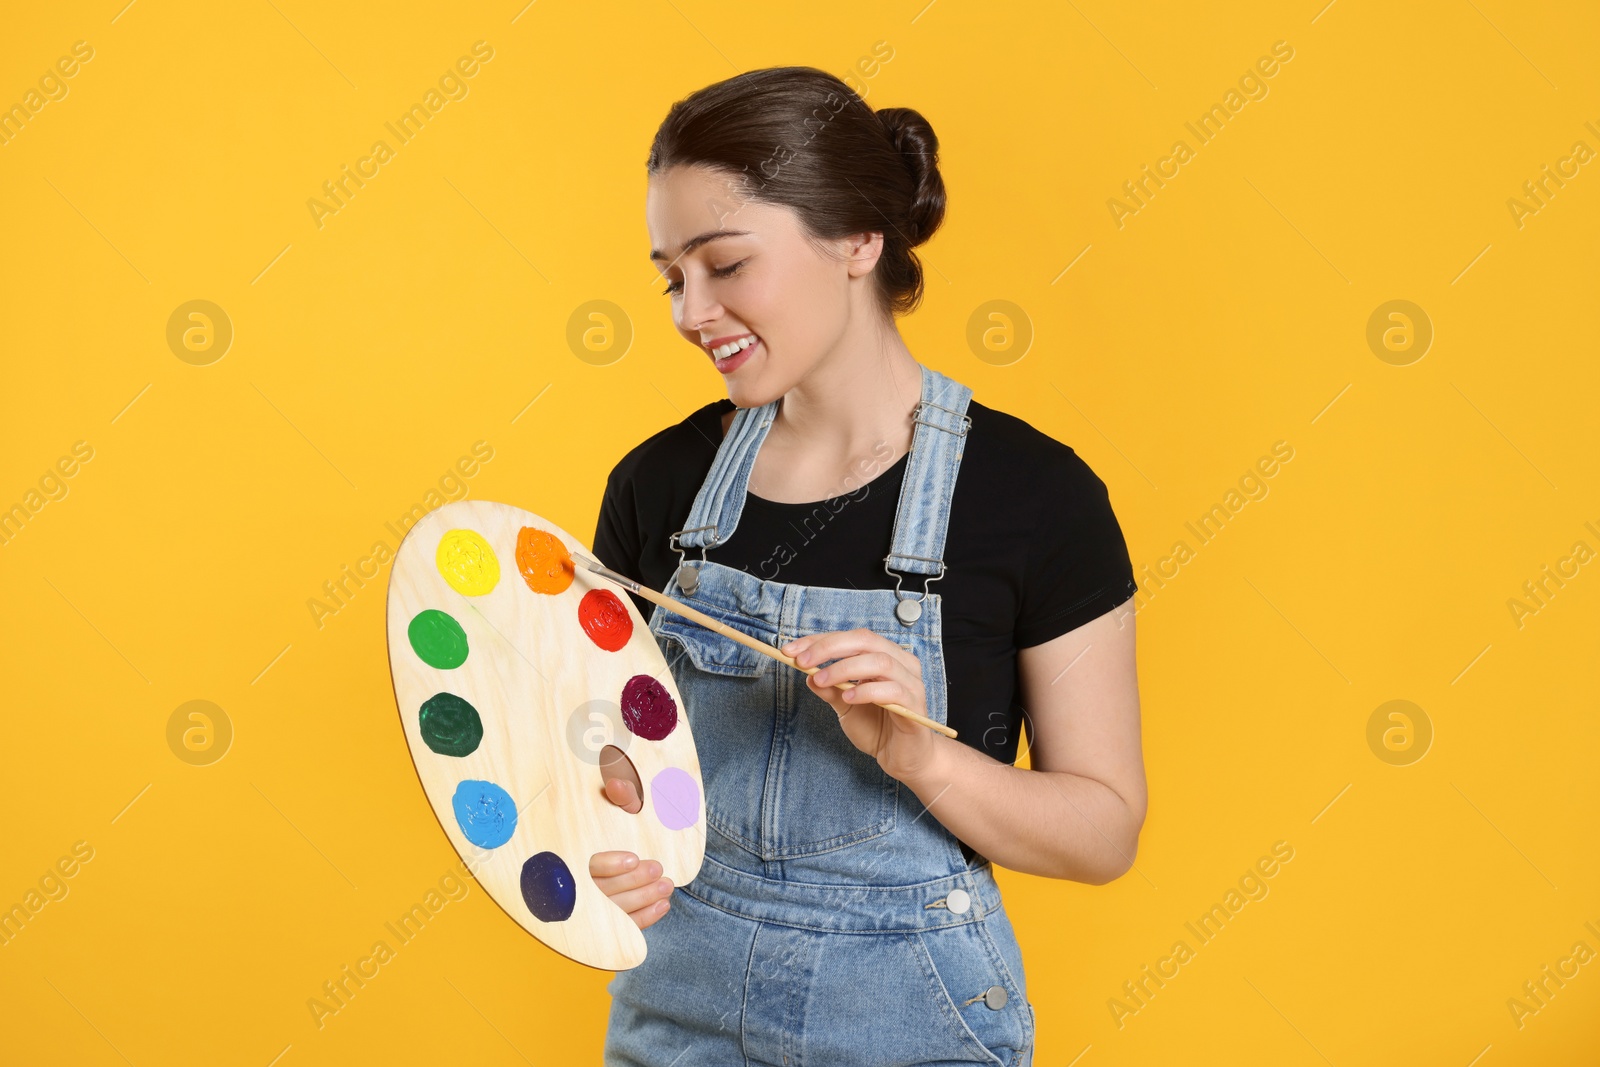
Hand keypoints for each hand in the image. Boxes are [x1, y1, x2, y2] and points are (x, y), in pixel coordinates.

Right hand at [588, 777, 672, 929]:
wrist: (617, 834)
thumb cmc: (614, 820)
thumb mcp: (618, 804)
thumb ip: (620, 796)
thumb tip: (618, 786)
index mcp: (572, 856)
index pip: (586, 866)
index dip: (609, 864)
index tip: (633, 858)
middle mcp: (575, 885)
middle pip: (602, 890)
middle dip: (633, 882)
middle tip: (658, 870)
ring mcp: (590, 907)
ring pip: (614, 910)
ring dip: (643, 899)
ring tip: (666, 886)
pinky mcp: (605, 922)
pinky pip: (622, 926)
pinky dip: (644, 918)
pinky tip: (662, 905)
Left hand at [781, 627, 941, 785]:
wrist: (903, 758)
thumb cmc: (878, 727)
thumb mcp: (846, 706)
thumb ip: (830, 689)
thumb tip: (807, 673)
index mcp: (885, 656)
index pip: (851, 638)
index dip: (820, 641)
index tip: (791, 649)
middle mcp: (902, 663)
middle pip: (865, 641)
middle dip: (829, 648)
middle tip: (802, 661)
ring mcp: (911, 683)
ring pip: (880, 662)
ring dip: (845, 668)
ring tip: (821, 680)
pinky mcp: (914, 705)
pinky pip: (892, 690)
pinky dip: (866, 691)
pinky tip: (848, 698)